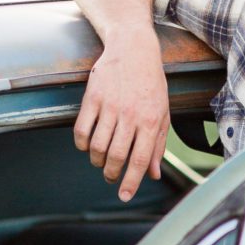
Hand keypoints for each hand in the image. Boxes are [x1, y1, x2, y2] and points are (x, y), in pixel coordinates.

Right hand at [73, 29, 169, 200]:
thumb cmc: (151, 83)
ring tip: (100, 161)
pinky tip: (88, 146)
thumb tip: (154, 175)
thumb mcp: (163, 113)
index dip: (131, 182)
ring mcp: (110, 106)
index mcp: (152, 121)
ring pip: (98, 146)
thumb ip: (158, 145)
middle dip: (111, 174)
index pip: (141, 159)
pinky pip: (82, 130)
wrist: (133, 48)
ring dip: (97, 160)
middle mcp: (131, 115)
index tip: (124, 196)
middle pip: (116, 156)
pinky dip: (82, 144)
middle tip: (110, 177)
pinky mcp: (93, 97)